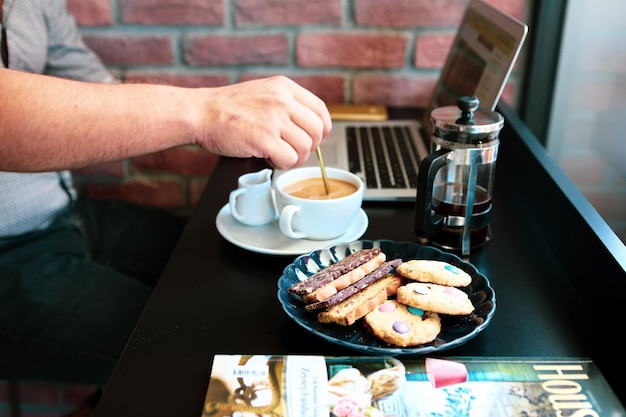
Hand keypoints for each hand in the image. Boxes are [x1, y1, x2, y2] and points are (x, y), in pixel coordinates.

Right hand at [194, 76, 331, 169]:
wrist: (200, 113)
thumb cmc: (227, 108)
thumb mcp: (262, 92)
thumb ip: (285, 104)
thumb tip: (307, 126)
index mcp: (284, 87)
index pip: (320, 110)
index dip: (322, 129)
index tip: (314, 139)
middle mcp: (282, 100)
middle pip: (316, 131)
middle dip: (309, 147)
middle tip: (293, 151)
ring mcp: (274, 119)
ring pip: (305, 147)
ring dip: (294, 158)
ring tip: (278, 156)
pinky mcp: (264, 139)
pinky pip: (289, 159)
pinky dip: (281, 164)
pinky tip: (269, 159)